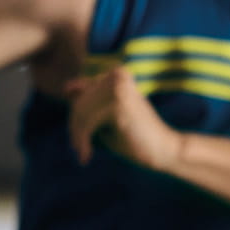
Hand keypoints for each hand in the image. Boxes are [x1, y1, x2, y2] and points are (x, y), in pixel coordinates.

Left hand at [64, 67, 182, 170]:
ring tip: (83, 153)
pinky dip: (83, 142)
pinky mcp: (118, 105)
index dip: (77, 117)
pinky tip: (86, 156)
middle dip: (75, 127)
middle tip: (80, 148)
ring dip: (78, 136)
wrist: (163, 150)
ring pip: (80, 112)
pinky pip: (87, 124)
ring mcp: (118, 88)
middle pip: (78, 102)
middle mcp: (118, 75)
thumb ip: (89, 100)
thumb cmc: (134, 134)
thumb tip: (66, 87)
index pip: (81, 93)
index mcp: (117, 73)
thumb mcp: (105, 114)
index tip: (79, 137)